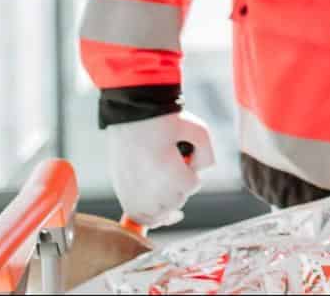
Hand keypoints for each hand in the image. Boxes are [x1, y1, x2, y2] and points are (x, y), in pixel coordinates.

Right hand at [106, 110, 215, 227]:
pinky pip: (139, 217)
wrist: (130, 113)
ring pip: (158, 213)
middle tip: (174, 169)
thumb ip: (207, 153)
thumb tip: (203, 171)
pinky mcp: (122, 191)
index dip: (192, 174)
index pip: (191, 186)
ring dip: (167, 203)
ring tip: (167, 188)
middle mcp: (148, 185)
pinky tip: (159, 211)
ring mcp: (133, 191)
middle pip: (176, 201)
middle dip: (180, 187)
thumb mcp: (196, 128)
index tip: (185, 160)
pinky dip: (151, 217)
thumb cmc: (164, 119)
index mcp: (167, 170)